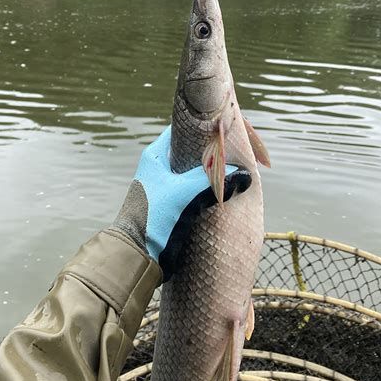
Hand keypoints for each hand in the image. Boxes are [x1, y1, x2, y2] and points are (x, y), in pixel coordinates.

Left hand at [111, 126, 251, 280]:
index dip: (200, 127)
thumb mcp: (184, 192)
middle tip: (234, 150)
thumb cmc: (153, 215)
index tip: (223, 127)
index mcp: (155, 155)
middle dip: (210, 152)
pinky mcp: (172, 203)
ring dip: (210, 172)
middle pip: (190, 151)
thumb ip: (212, 179)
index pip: (181, 131)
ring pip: (193, 171)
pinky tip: (223, 189)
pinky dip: (207, 187)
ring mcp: (165, 185)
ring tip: (233, 168)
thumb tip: (242, 172)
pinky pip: (194, 188)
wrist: (138, 252)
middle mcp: (159, 166)